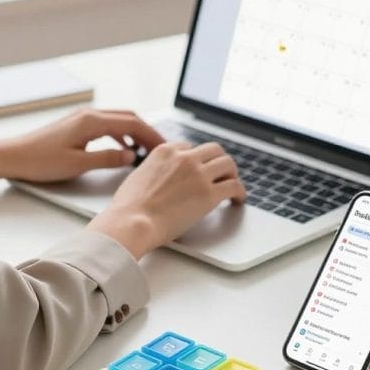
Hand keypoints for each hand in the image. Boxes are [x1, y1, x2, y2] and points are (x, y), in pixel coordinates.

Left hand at [0, 109, 164, 186]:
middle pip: (128, 118)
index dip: (152, 135)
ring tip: (146, 150)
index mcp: (91, 122)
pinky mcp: (76, 125)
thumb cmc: (39, 161)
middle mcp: (88, 115)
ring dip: (134, 132)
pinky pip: (106, 125)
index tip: (165, 147)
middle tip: (162, 148)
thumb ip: (107, 159)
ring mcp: (82, 118)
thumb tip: (130, 157)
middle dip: (147, 132)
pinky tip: (122, 148)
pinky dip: (120, 134)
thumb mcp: (77, 164)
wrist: (12, 156)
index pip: (132, 123)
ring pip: (118, 120)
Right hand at [88, 140, 245, 258]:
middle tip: (222, 173)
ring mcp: (198, 174)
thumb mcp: (137, 176)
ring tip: (233, 185)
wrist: (132, 221)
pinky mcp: (209, 194)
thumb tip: (157, 180)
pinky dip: (240, 192)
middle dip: (218, 161)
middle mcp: (184, 158)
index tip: (200, 168)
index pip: (190, 147)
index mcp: (165, 151)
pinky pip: (234, 186)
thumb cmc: (128, 207)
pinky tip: (238, 200)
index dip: (197, 159)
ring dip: (232, 174)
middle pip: (213, 150)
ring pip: (228, 163)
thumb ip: (153, 172)